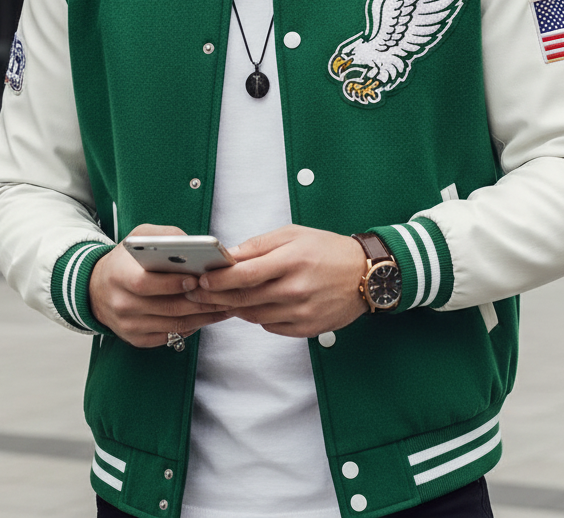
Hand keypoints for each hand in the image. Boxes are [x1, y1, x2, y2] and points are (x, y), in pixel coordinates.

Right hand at [89, 224, 230, 347]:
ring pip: (172, 325)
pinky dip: (192, 328)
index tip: (196, 278)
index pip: (145, 283)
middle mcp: (121, 304)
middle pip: (166, 307)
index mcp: (119, 276)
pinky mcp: (137, 339)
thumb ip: (163, 235)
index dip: (172, 283)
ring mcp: (129, 325)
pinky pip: (170, 336)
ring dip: (202, 317)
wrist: (97, 289)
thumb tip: (191, 244)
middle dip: (198, 302)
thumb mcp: (137, 237)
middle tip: (223, 294)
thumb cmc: (125, 261)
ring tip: (224, 305)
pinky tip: (208, 317)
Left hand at [185, 224, 368, 337]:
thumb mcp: (294, 234)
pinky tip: (250, 307)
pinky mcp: (306, 328)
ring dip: (233, 308)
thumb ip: (259, 245)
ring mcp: (301, 312)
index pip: (244, 274)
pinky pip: (270, 327)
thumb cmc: (328, 250)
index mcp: (291, 260)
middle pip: (244, 298)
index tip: (202, 279)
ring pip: (254, 315)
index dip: (218, 280)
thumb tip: (229, 256)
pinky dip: (257, 317)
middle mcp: (295, 289)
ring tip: (219, 300)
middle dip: (216, 297)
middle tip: (197, 294)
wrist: (366, 274)